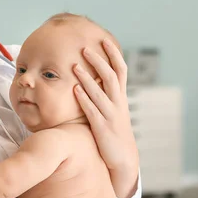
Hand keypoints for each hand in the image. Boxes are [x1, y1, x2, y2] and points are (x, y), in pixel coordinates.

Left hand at [73, 38, 138, 197]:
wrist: (123, 157)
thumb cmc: (114, 129)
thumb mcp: (114, 108)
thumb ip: (106, 93)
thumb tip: (95, 74)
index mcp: (121, 97)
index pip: (120, 70)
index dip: (113, 55)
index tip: (105, 40)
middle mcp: (118, 103)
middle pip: (110, 77)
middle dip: (98, 62)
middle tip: (85, 48)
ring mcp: (111, 115)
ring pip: (99, 92)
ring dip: (87, 78)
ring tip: (75, 66)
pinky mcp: (102, 128)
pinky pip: (92, 111)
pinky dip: (84, 99)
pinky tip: (74, 89)